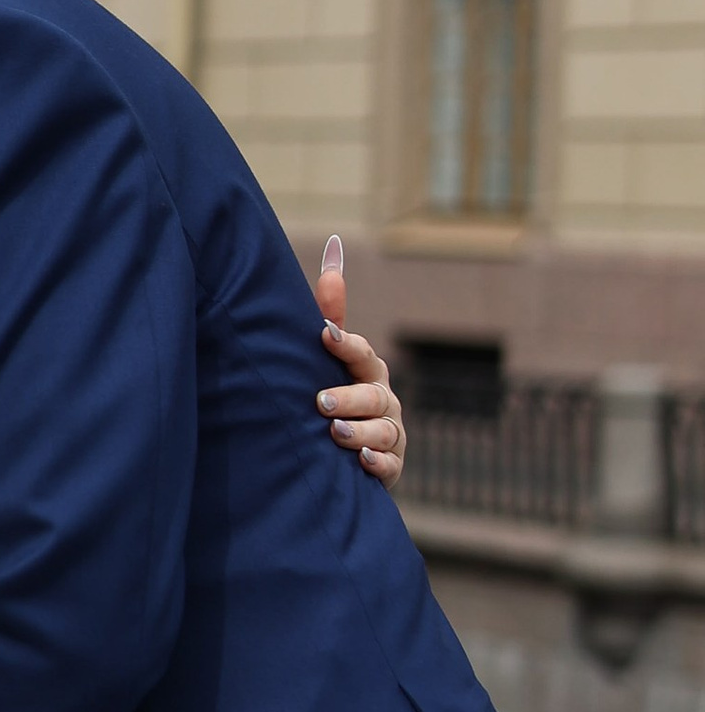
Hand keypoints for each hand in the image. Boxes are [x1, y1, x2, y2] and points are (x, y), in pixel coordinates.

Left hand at [313, 239, 405, 490]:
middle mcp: (383, 400)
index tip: (324, 336)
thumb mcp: (331, 353)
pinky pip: (390, 466)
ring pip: (383, 431)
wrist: (344, 451)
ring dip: (361, 431)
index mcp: (367, 370)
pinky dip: (378, 463)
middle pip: (373, 395)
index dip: (345, 344)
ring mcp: (390, 434)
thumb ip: (331, 309)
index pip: (361, 353)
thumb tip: (335, 245)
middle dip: (349, 397)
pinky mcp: (391, 466)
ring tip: (335, 432)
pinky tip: (362, 461)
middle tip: (320, 402)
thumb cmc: (336, 389)